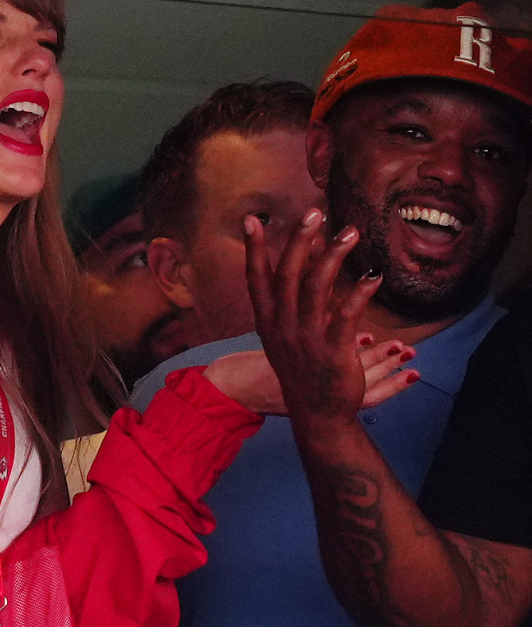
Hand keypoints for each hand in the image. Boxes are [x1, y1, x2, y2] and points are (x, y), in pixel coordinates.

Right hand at [243, 208, 419, 424]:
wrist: (317, 413)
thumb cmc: (304, 369)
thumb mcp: (287, 335)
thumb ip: (293, 299)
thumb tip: (306, 259)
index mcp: (268, 321)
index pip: (257, 278)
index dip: (254, 248)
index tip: (252, 219)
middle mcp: (282, 326)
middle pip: (287, 275)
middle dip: (300, 241)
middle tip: (314, 213)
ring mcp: (306, 338)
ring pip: (316, 289)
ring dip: (333, 257)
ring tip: (351, 233)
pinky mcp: (332, 350)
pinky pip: (345, 315)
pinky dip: (359, 293)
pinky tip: (374, 276)